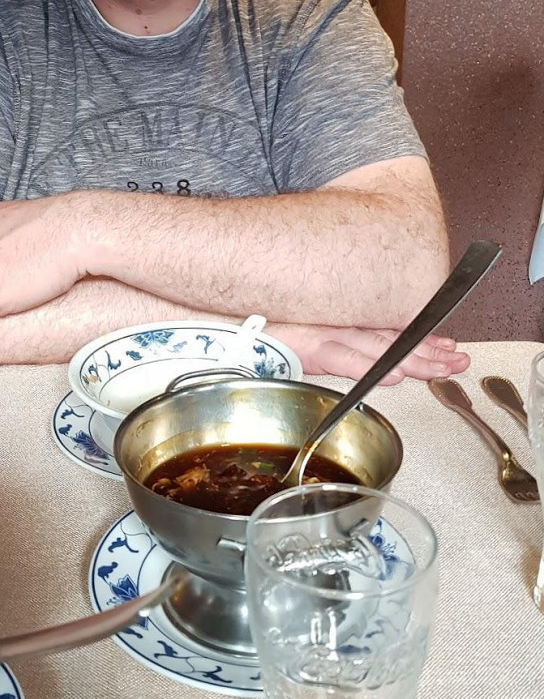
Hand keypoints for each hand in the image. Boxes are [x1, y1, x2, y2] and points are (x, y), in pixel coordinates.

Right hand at [271, 324, 468, 383]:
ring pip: (379, 347)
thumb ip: (348, 350)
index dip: (424, 340)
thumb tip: (387, 369)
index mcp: (346, 323)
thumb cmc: (274, 333)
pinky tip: (393, 375)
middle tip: (459, 360)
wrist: (240, 328)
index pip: (393, 331)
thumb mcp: (316, 339)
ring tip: (440, 368)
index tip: (449, 347)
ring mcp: (329, 334)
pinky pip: (345, 358)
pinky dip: (370, 367)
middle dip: (430, 352)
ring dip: (412, 359)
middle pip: (395, 340)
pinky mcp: (312, 346)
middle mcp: (343, 324)